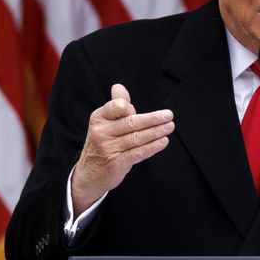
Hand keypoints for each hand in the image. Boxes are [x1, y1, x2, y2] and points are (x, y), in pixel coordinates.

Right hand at [70, 84, 173, 210]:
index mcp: (99, 118)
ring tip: (170, 127)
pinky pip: (138, 153)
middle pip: (131, 123)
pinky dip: (152, 147)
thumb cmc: (102, 143)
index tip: (139, 109)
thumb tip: (118, 87)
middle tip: (169, 115)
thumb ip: (115, 106)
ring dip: (156, 132)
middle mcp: (101, 132)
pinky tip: (163, 141)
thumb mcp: (103, 123)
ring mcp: (108, 148)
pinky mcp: (116, 163)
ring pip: (137, 138)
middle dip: (153, 119)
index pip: (117, 107)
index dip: (129, 107)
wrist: (89, 173)